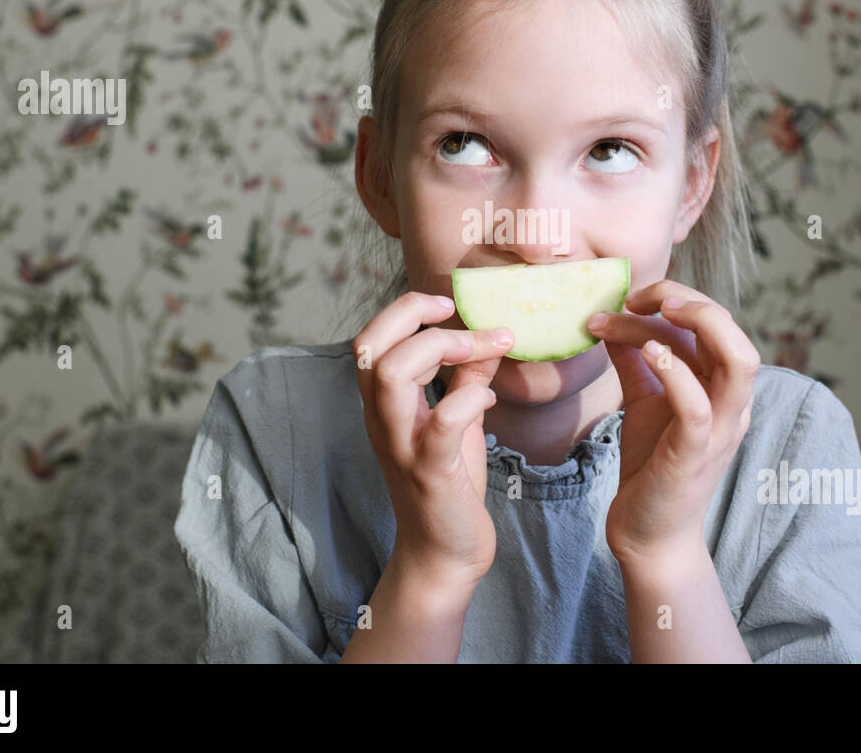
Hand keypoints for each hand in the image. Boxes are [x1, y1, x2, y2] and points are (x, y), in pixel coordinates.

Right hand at [353, 291, 514, 588]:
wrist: (446, 554)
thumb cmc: (449, 485)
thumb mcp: (458, 422)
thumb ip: (467, 378)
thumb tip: (491, 336)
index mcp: (383, 405)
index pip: (372, 338)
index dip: (407, 310)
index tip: (450, 305)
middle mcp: (382, 421)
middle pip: (370, 347)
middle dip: (415, 318)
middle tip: (462, 321)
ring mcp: (401, 446)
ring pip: (390, 375)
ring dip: (438, 349)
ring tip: (476, 351)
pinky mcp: (430, 472)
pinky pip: (440, 424)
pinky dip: (467, 398)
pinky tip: (488, 398)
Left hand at [587, 278, 760, 567]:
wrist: (648, 532)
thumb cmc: (652, 464)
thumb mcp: (644, 400)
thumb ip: (634, 360)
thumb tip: (610, 317)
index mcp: (724, 388)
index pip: (715, 325)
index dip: (677, 299)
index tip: (628, 298)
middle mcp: (732, 405)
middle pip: (734, 333)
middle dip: (691, 300)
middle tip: (640, 296)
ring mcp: (720, 430)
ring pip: (738, 362)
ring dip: (700, 324)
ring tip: (657, 310)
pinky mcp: (695, 455)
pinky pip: (698, 407)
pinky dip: (676, 373)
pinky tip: (647, 352)